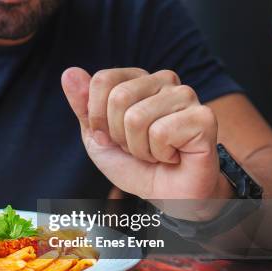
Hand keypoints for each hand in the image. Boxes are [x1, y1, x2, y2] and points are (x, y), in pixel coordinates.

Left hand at [61, 67, 233, 205]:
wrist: (166, 196)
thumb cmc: (134, 165)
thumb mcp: (97, 137)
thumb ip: (83, 106)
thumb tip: (68, 72)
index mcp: (137, 79)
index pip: (102, 80)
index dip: (98, 118)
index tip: (113, 135)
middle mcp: (164, 80)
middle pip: (119, 97)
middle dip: (119, 135)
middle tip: (138, 147)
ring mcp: (186, 96)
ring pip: (137, 118)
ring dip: (139, 148)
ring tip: (156, 153)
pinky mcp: (203, 117)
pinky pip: (161, 133)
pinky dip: (160, 154)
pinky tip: (173, 156)